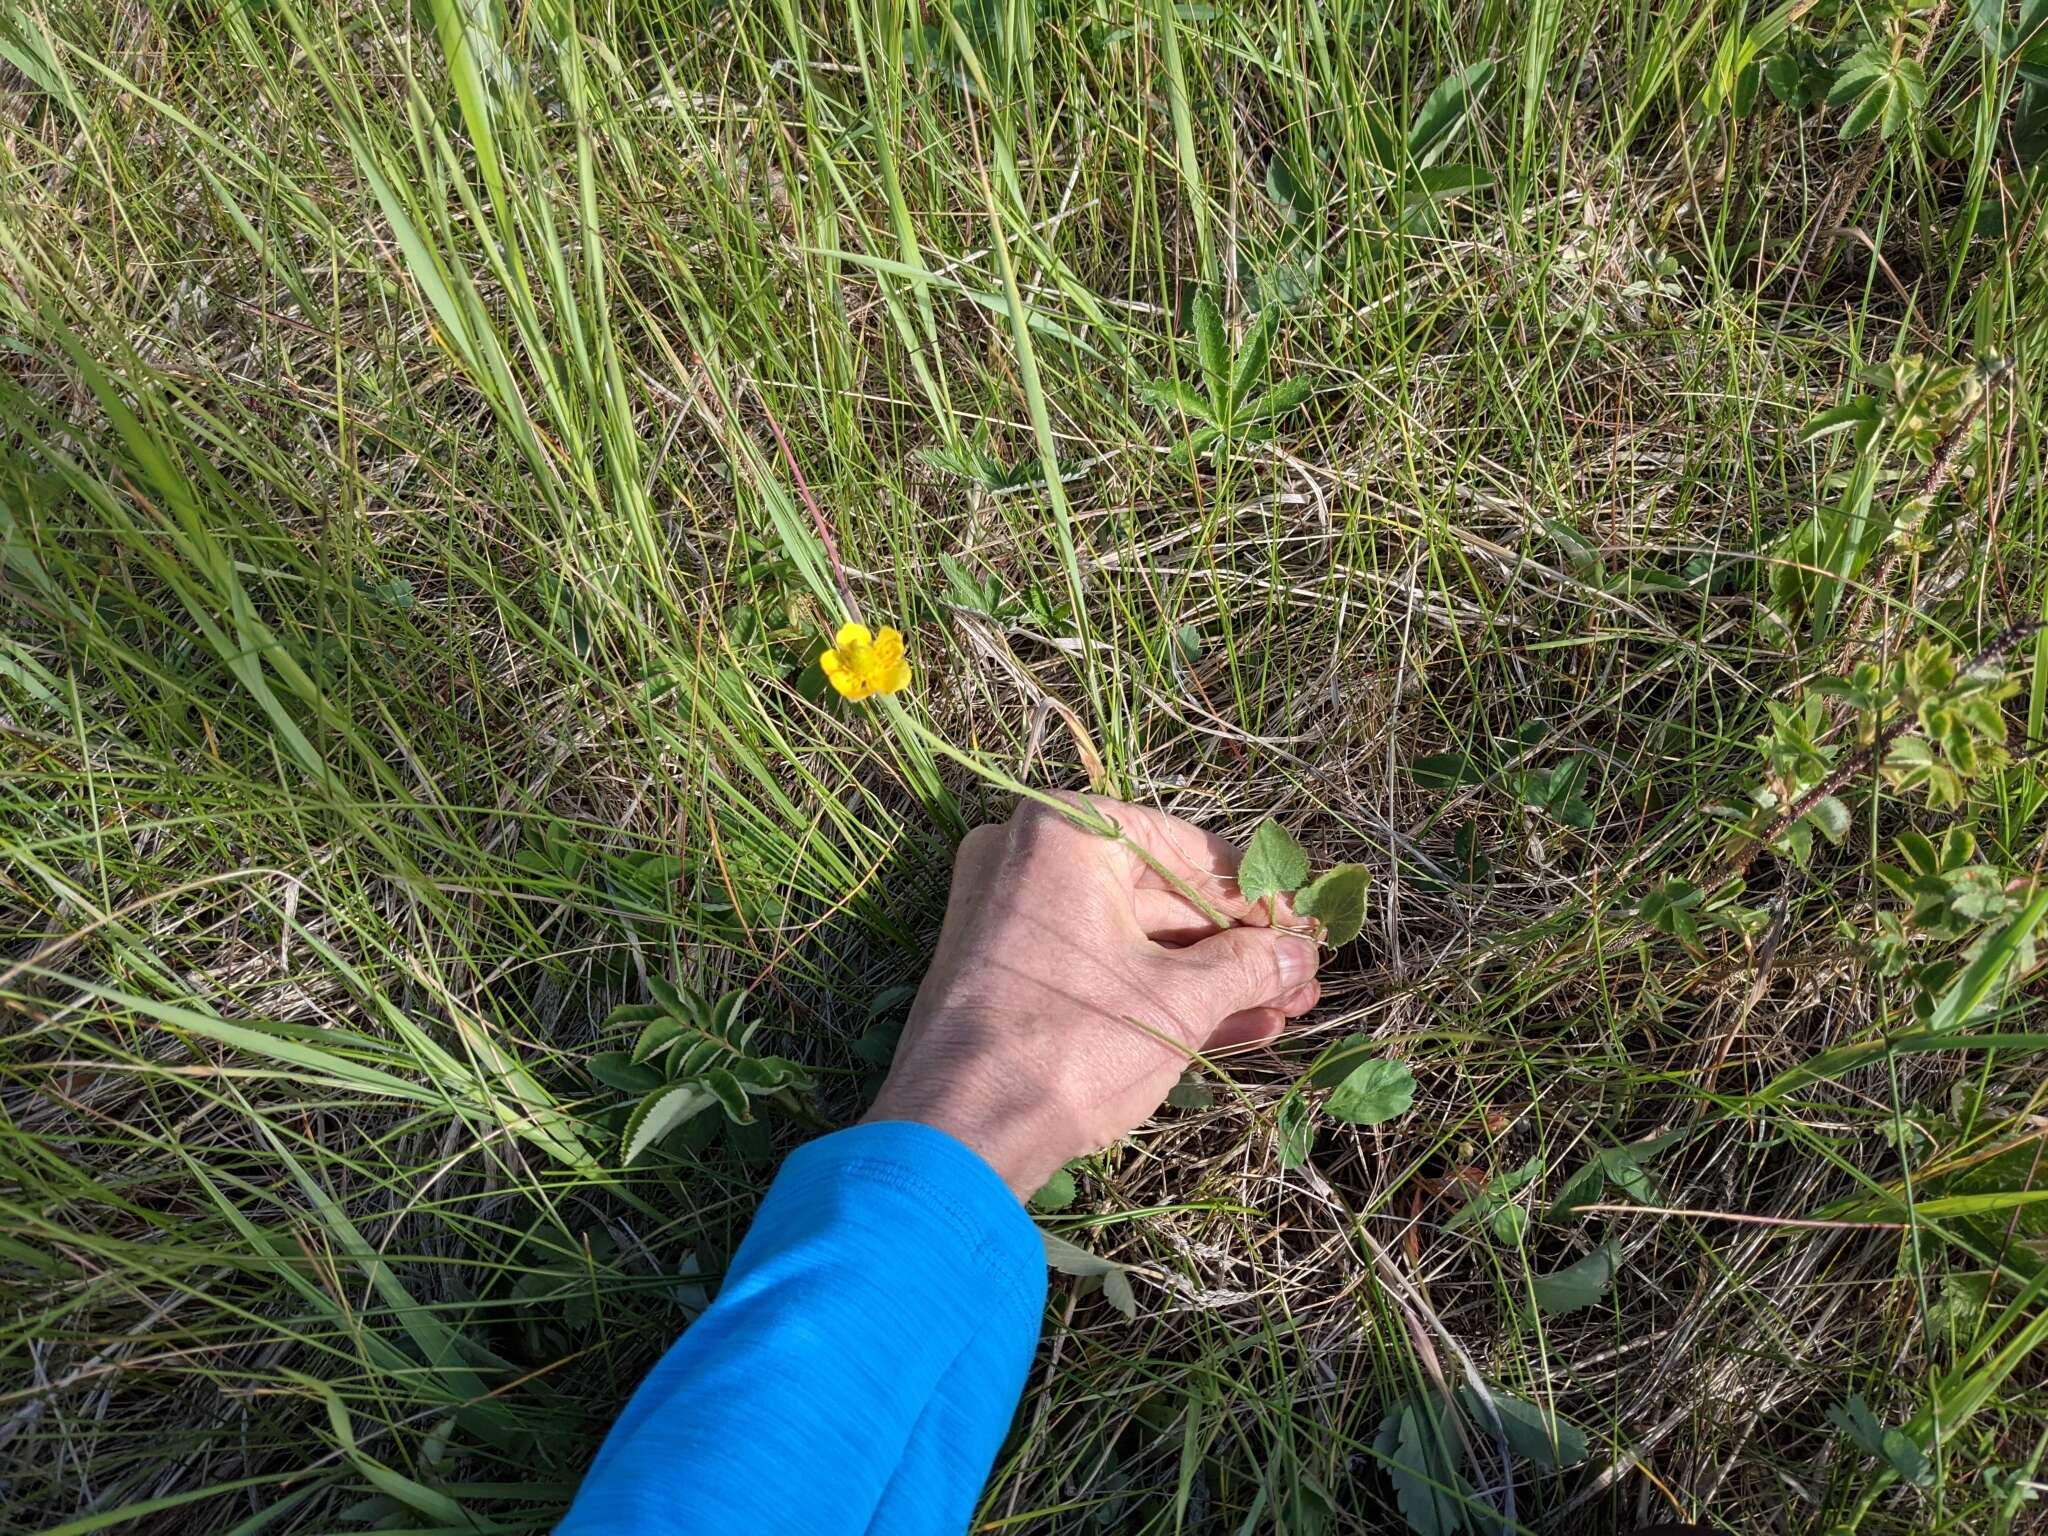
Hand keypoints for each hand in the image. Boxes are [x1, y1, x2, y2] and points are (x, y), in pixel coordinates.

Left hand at [865, 795, 1320, 1196]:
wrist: (961, 1133)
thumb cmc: (1073, 1042)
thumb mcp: (1180, 1000)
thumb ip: (1250, 965)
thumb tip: (1300, 953)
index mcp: (1065, 830)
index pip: (1188, 849)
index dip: (1258, 896)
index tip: (1307, 929)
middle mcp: (1028, 857)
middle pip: (1162, 895)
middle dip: (1239, 946)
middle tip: (1302, 977)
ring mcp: (1011, 916)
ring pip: (1134, 939)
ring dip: (1211, 977)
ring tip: (1284, 1009)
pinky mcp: (1006, 973)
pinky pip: (1099, 968)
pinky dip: (1159, 994)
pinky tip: (1235, 1026)